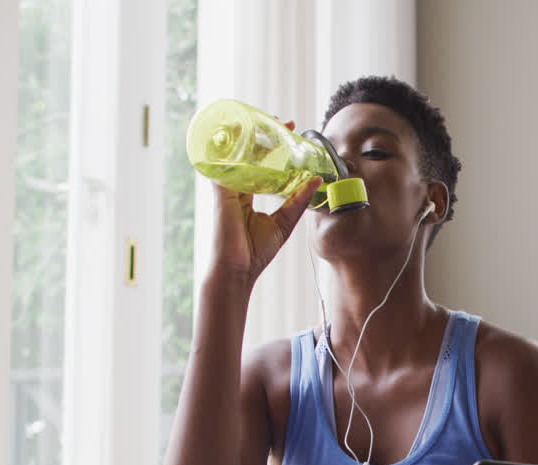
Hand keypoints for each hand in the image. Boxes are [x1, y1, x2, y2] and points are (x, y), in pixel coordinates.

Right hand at [209, 120, 321, 284]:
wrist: (237, 271)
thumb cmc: (254, 252)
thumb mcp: (284, 222)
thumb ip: (298, 200)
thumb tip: (316, 179)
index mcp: (246, 194)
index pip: (258, 163)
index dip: (271, 146)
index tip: (288, 132)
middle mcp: (234, 187)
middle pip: (246, 153)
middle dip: (262, 133)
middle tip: (282, 122)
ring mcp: (225, 187)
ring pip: (236, 152)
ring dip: (249, 133)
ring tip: (267, 120)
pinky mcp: (221, 191)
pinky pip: (225, 162)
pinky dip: (232, 146)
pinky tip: (243, 131)